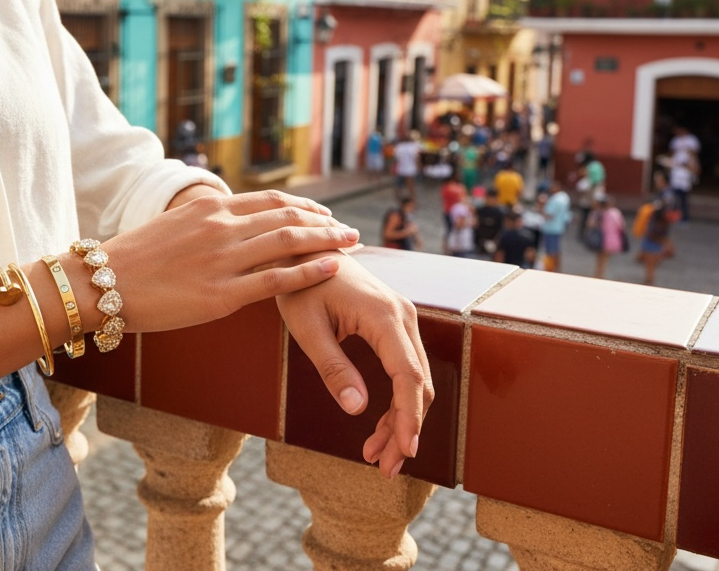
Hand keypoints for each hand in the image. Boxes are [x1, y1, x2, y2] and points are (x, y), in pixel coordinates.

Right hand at [100, 190, 359, 332]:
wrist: (101, 283)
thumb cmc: (132, 260)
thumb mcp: (171, 226)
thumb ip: (203, 223)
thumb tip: (224, 222)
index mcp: (208, 209)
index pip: (269, 201)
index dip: (304, 208)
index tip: (325, 216)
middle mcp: (220, 227)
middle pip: (287, 217)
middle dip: (324, 223)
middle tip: (351, 231)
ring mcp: (223, 260)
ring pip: (288, 242)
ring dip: (326, 242)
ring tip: (352, 245)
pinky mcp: (221, 295)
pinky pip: (276, 281)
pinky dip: (310, 272)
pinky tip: (333, 269)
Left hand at [276, 254, 432, 477]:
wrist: (304, 249)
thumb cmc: (300, 285)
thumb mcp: (306, 328)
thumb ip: (332, 368)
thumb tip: (357, 408)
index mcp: (383, 316)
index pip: (407, 376)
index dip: (408, 417)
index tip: (404, 451)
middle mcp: (403, 316)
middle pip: (418, 384)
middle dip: (404, 429)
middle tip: (383, 467)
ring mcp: (403, 318)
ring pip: (415, 380)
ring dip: (400, 420)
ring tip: (375, 455)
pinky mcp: (395, 324)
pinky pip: (405, 368)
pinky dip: (396, 400)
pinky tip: (377, 425)